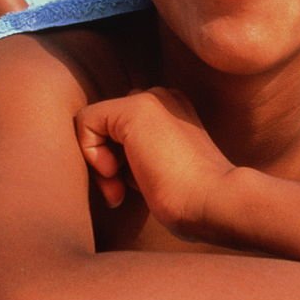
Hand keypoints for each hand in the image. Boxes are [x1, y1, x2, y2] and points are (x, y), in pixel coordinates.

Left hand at [75, 88, 235, 239]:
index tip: (128, 190)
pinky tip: (114, 174)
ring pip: (95, 121)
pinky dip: (89, 152)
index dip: (117, 162)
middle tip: (120, 193)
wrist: (214, 201)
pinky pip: (85, 120)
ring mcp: (152, 99)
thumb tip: (107, 162)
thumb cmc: (192, 200)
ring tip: (118, 190)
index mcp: (176, 111)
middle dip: (105, 160)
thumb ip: (139, 158)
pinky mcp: (135, 108)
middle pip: (107, 123)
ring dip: (97, 161)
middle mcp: (165, 98)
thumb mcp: (161, 172)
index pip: (123, 127)